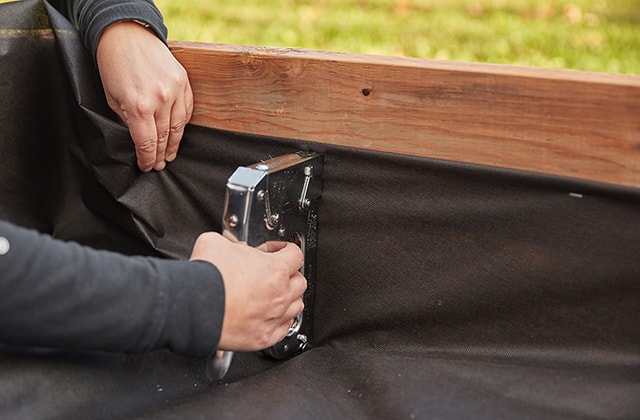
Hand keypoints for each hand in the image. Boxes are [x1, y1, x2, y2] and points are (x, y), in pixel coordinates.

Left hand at [96, 21, 193, 171]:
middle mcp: (159, 100)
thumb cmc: (114, 65)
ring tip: (170, 154)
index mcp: (137, 106)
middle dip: (160, 155)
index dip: (147, 159)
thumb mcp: (111, 98)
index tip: (146, 166)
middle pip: (163, 138)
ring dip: (173, 144)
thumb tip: (137, 138)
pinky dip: (183, 124)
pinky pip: (187, 110)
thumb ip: (126, 120)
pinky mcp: (183, 82)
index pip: (146, 143)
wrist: (127, 35)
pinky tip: (177, 132)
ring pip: (178, 127)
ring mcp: (174, 91)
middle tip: (159, 165)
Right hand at [189, 233, 306, 351]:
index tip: (277, 251)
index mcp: (275, 270)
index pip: (296, 255)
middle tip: (275, 272)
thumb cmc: (207, 277)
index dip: (286, 249)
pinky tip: (271, 316)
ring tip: (275, 294)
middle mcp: (279, 295)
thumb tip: (230, 246)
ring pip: (296, 306)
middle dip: (289, 274)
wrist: (193, 308)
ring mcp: (272, 317)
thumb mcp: (217, 242)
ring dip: (289, 298)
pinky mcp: (263, 337)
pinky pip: (284, 329)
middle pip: (300, 282)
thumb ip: (232, 243)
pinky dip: (281, 321)